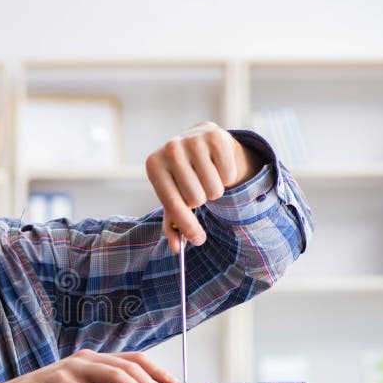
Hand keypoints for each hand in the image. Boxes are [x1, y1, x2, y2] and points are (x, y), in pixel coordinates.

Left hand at [145, 122, 262, 252]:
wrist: (198, 141)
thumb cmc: (182, 177)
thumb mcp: (173, 198)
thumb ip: (173, 225)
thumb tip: (177, 248)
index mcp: (154, 165)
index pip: (173, 204)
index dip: (187, 226)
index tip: (198, 240)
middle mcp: (170, 149)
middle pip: (196, 199)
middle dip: (201, 200)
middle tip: (197, 188)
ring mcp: (193, 140)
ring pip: (214, 189)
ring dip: (214, 190)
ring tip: (206, 177)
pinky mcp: (216, 135)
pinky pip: (229, 175)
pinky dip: (227, 177)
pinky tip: (217, 166)